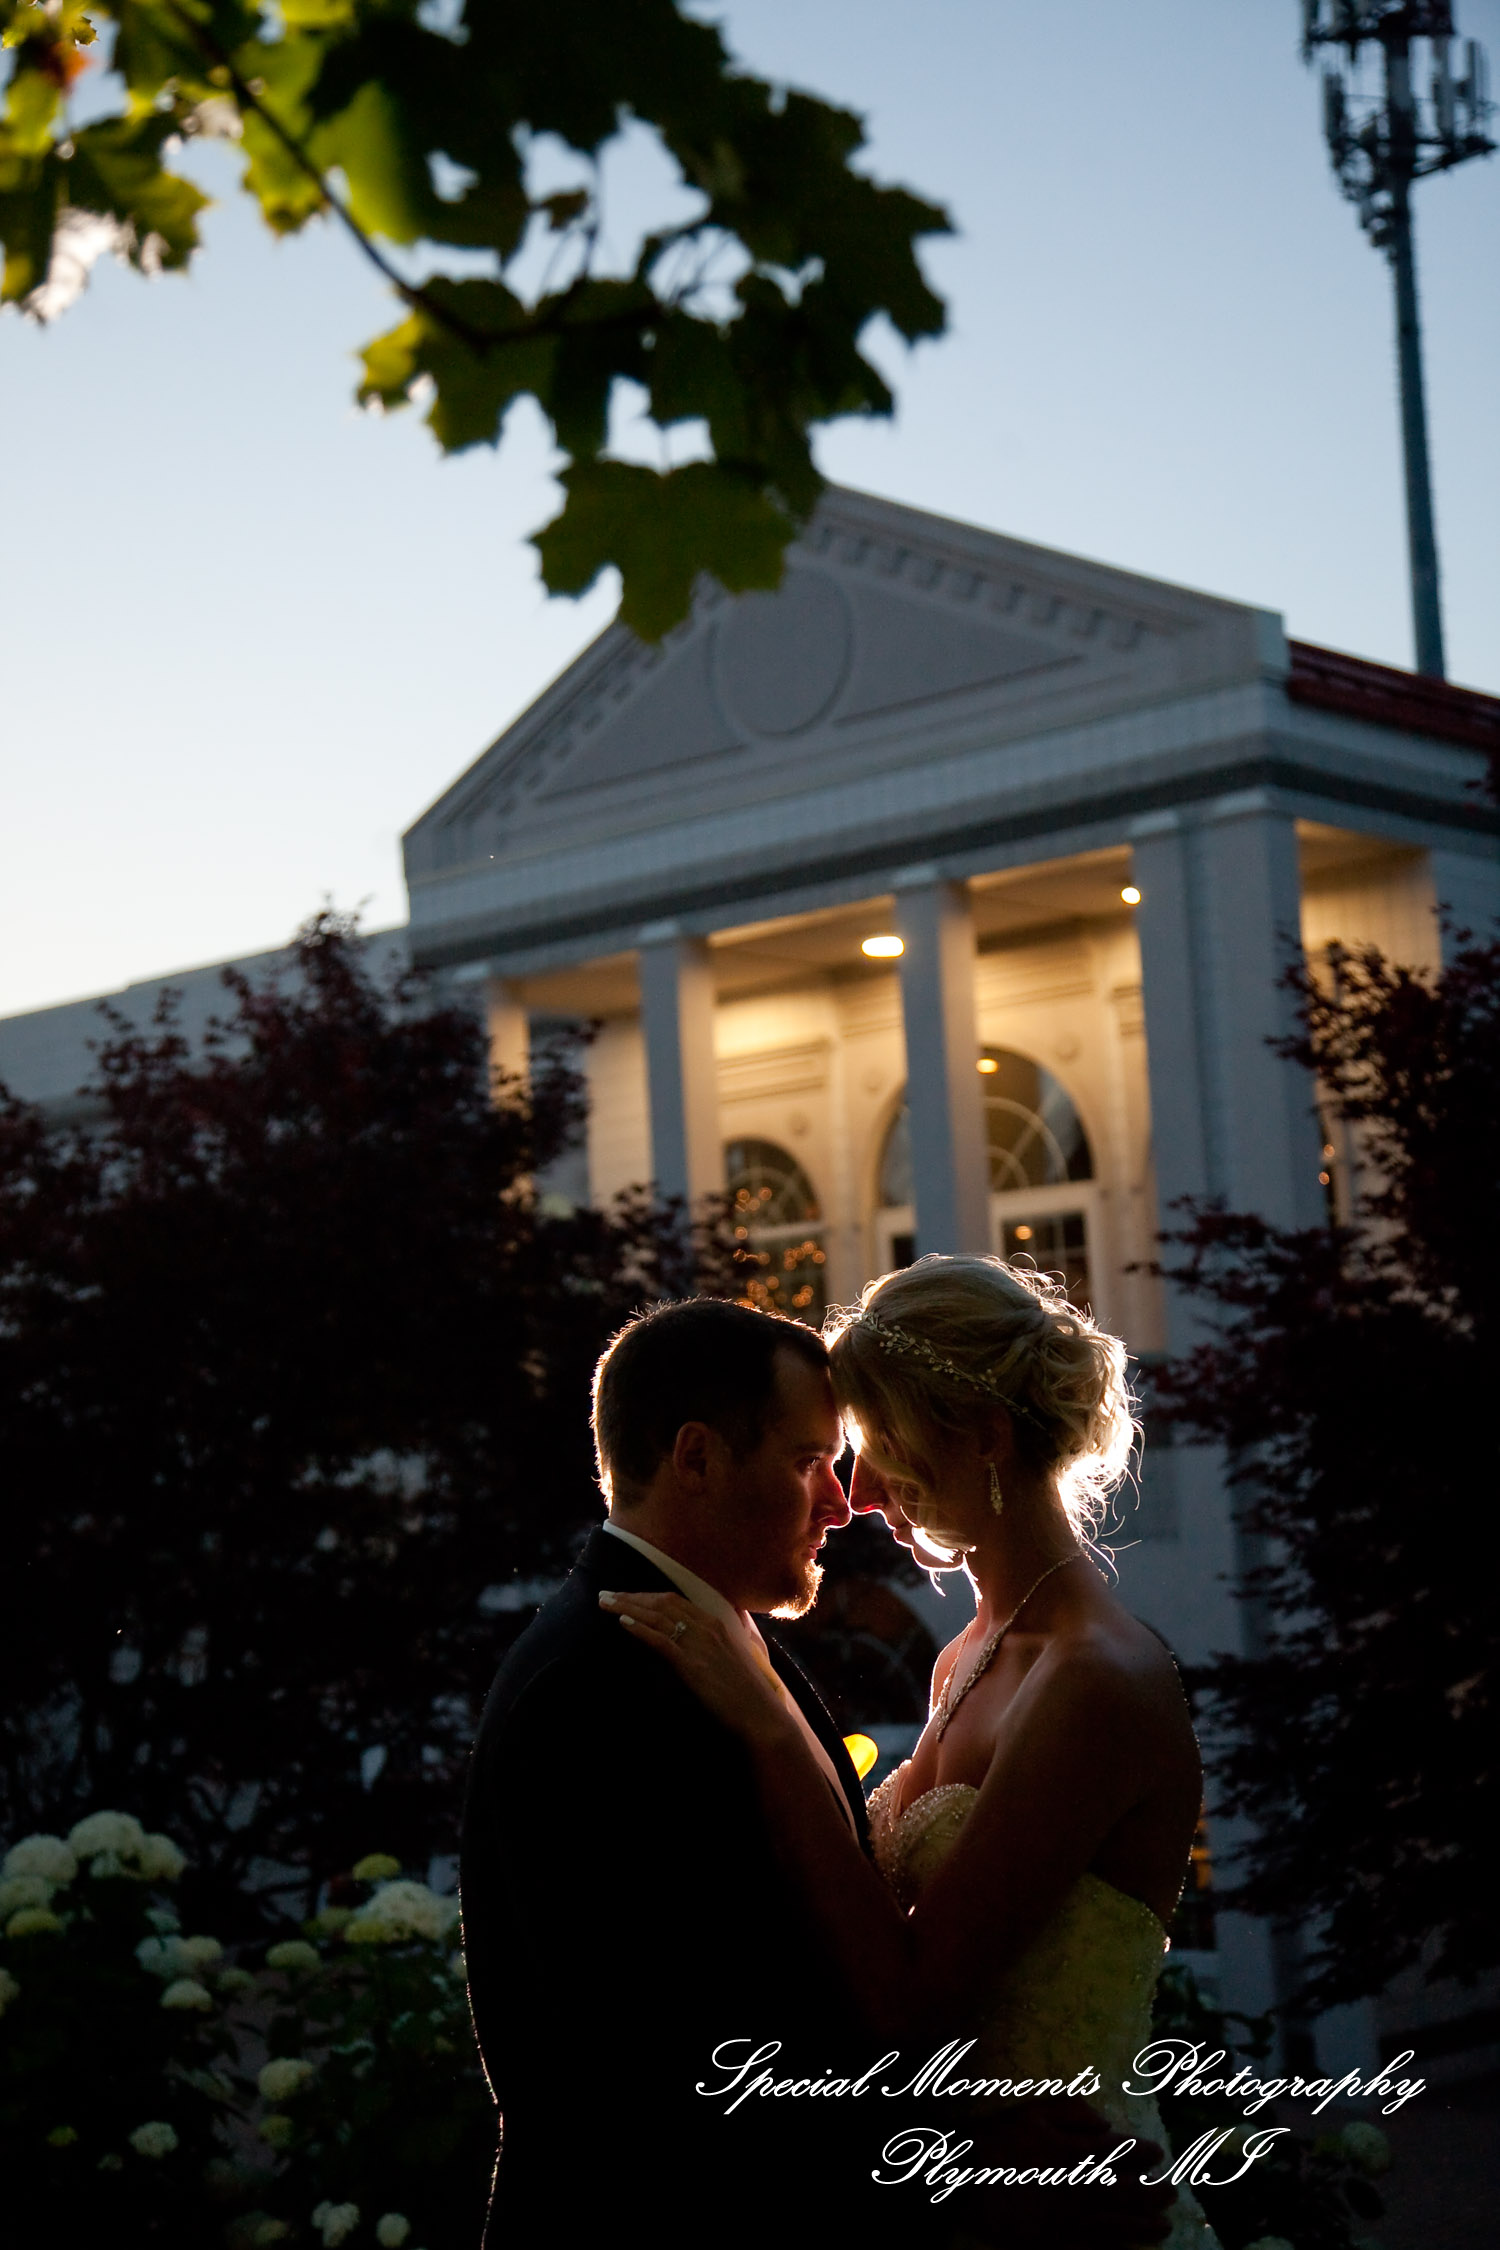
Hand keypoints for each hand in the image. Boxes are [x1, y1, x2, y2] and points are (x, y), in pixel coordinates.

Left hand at [598, 1589, 798, 1747]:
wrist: (760, 1713)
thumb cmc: (748, 1689)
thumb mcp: (738, 1652)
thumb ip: (725, 1635)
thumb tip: (725, 1621)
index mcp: (716, 1621)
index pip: (675, 1599)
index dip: (647, 1595)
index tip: (626, 1594)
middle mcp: (707, 1626)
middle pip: (662, 1603)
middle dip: (631, 1596)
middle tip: (605, 1594)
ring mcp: (699, 1644)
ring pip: (658, 1616)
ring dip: (627, 1607)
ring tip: (604, 1603)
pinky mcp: (692, 1664)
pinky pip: (661, 1640)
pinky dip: (640, 1628)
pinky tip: (623, 1623)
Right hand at [955, 2098, 1174, 2248]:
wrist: (962, 2181)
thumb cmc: (996, 2140)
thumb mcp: (1031, 2110)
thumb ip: (1072, 2109)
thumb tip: (1105, 2121)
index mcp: (1075, 2150)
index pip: (1120, 2152)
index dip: (1144, 2153)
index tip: (1159, 2154)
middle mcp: (1080, 2186)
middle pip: (1128, 2191)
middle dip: (1154, 2192)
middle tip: (1172, 2192)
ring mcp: (1071, 2218)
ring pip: (1120, 2223)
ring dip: (1146, 2224)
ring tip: (1164, 2225)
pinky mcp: (1059, 2241)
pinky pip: (1097, 2245)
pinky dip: (1119, 2246)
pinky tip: (1131, 2246)